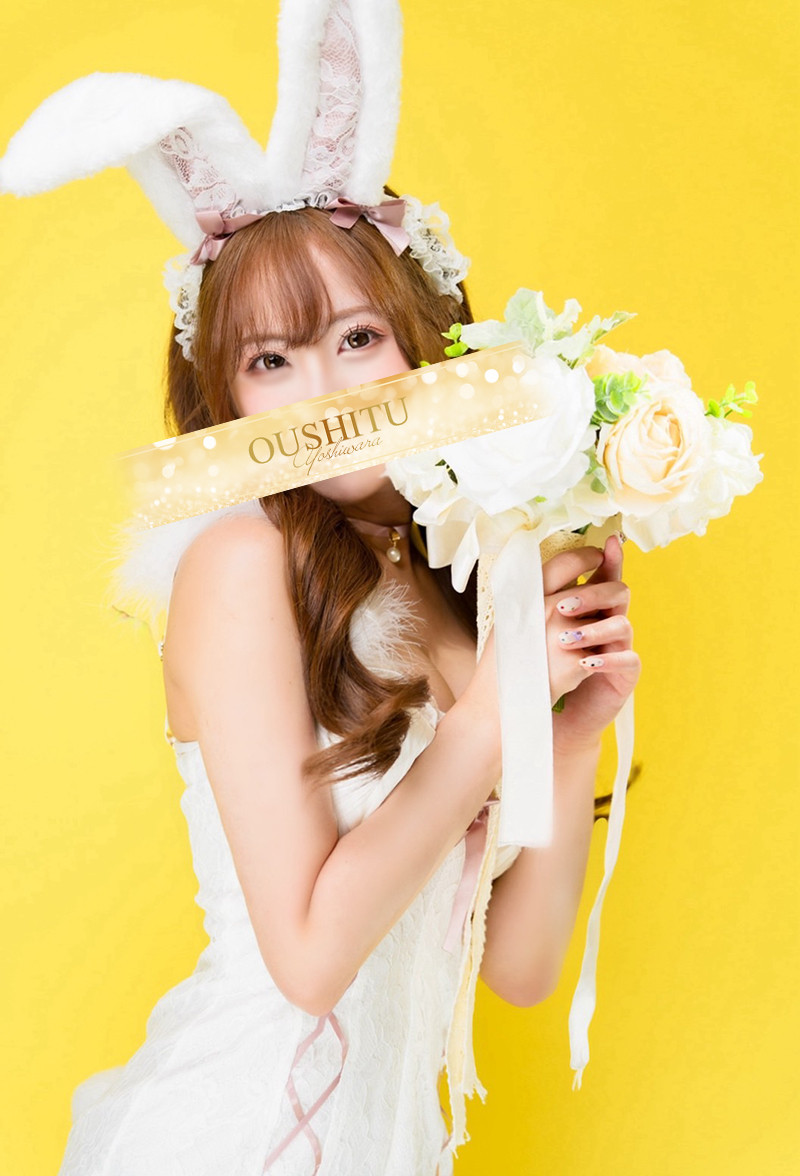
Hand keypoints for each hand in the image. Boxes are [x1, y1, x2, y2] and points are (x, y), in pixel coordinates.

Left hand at [543, 534, 640, 752]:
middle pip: (617, 593)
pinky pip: (628, 660)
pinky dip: (606, 660)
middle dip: (591, 594)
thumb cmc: (540, 671)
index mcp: (591, 609)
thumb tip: (527, 571)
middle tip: (561, 606)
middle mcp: (609, 624)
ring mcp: (620, 648)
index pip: (603, 577)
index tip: (608, 542)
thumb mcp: (536, 633)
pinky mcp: (624, 676)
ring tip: (565, 639)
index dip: (609, 559)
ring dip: (593, 629)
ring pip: (622, 625)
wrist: (546, 714)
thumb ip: (540, 604)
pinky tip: (585, 664)